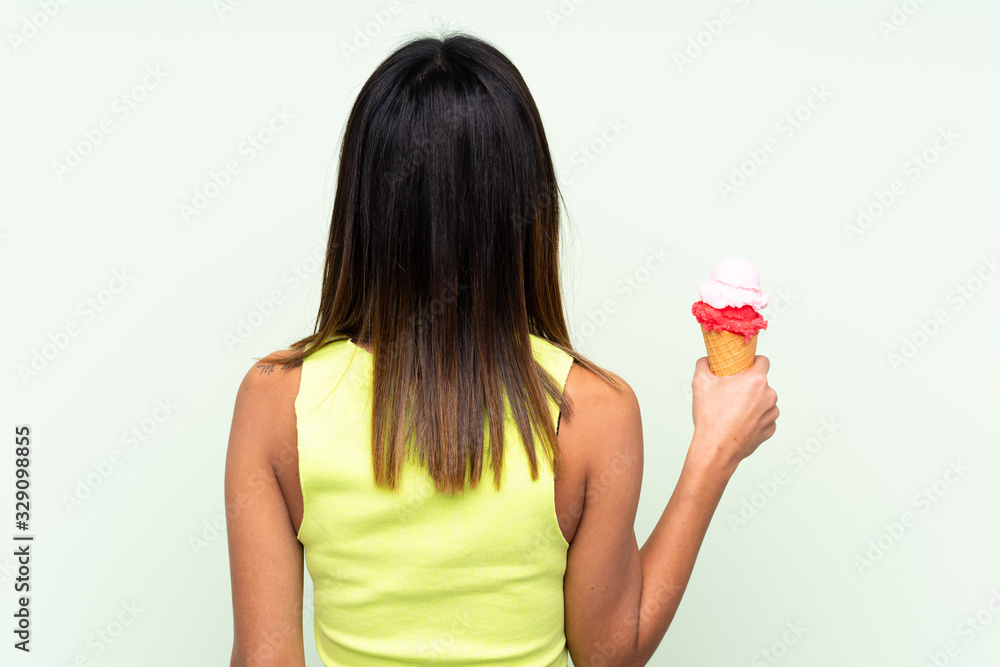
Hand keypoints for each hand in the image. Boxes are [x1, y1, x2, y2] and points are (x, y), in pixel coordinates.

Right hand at [688, 355, 777, 475]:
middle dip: (748, 385)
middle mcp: (769, 395)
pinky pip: (764, 418)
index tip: (745, 366)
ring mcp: (771, 414)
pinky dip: (754, 418)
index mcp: (756, 380)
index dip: (753, 361)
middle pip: (761, 383)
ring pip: (764, 401)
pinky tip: (738, 423)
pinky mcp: (770, 429)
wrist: (716, 449)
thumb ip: (704, 365)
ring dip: (753, 402)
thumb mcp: (700, 383)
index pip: (763, 361)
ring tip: (733, 411)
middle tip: (731, 392)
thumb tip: (706, 360)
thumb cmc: (710, 417)